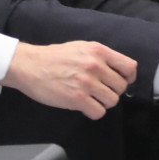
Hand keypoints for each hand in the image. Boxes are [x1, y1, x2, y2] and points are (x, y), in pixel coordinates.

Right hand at [0, 40, 136, 117]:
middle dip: (112, 91)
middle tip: (100, 91)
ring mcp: (86, 83)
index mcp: (98, 51)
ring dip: (103, 102)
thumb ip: (100, 57)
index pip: (129, 67)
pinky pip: (98, 112)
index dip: (128, 77)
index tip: (121, 81)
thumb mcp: (81, 47)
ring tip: (91, 98)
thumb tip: (117, 70)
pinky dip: (93, 112)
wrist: (29, 65)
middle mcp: (95, 65)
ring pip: (112, 101)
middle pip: (121, 87)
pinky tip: (84, 106)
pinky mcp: (77, 98)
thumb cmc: (53, 57)